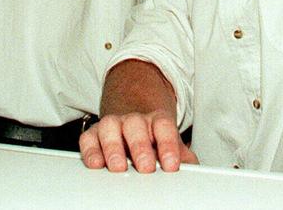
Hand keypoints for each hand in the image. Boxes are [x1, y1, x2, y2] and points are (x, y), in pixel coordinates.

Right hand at [79, 111, 197, 173]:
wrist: (133, 111)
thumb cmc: (153, 134)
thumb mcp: (170, 141)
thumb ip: (182, 155)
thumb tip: (194, 171)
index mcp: (155, 120)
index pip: (163, 126)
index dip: (168, 144)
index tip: (171, 165)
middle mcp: (133, 119)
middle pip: (135, 125)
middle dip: (140, 146)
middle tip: (146, 167)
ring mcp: (112, 124)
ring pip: (110, 127)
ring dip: (113, 147)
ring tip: (119, 167)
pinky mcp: (94, 134)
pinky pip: (88, 138)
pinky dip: (90, 150)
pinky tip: (96, 164)